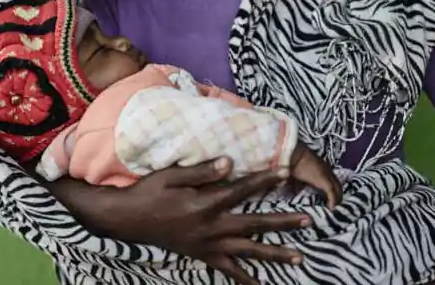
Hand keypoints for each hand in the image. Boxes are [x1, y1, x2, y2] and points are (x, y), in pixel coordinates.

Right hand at [49, 157, 311, 284]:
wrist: (126, 219)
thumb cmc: (149, 192)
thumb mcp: (172, 175)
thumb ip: (203, 171)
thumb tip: (231, 162)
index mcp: (204, 204)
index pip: (241, 190)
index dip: (264, 180)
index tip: (285, 173)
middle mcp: (210, 228)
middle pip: (253, 225)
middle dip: (282, 223)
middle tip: (308, 220)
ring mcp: (206, 245)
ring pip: (246, 252)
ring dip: (274, 254)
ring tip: (298, 257)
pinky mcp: (200, 255)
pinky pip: (226, 270)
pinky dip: (245, 278)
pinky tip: (261, 284)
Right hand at [289, 144, 341, 208]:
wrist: (292, 153)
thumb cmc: (292, 161)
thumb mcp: (296, 174)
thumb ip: (299, 183)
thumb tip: (296, 194)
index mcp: (322, 168)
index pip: (333, 182)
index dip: (334, 192)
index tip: (331, 201)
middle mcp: (327, 170)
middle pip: (338, 186)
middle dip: (338, 198)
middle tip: (335, 208)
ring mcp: (327, 174)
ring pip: (338, 190)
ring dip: (337, 200)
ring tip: (334, 210)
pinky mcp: (324, 180)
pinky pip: (332, 193)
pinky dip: (333, 202)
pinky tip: (331, 209)